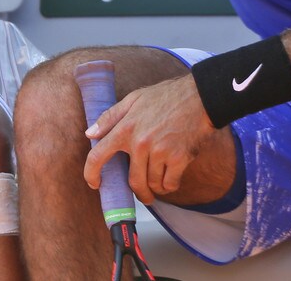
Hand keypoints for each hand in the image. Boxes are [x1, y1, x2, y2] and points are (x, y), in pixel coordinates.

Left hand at [83, 74, 217, 204]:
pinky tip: (171, 177)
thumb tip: (90, 134)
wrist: (200, 97)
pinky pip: (170, 184)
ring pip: (152, 184)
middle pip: (133, 181)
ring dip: (155, 187)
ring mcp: (160, 152)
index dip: (91, 173)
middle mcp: (140, 143)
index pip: (98, 156)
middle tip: (143, 194)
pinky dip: (169, 185)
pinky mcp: (179, 159)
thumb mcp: (133, 99)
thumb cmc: (166, 96)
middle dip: (138, 192)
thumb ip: (110, 117)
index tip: (94, 183)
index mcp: (125, 128)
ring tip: (159, 180)